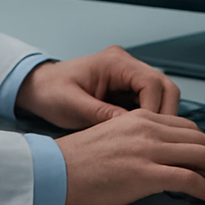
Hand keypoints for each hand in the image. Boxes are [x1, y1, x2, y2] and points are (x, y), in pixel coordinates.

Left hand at [15, 46, 178, 128]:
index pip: (152, 83)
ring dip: (160, 119)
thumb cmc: (50, 92)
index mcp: (115, 62)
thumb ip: (101, 115)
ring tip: (150, 142)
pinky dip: (150, 120)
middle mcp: (126, 66)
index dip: (155, 110)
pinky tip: (141, 138)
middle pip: (165, 87)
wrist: (38, 88)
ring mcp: (128, 77)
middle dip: (166, 115)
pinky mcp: (127, 90)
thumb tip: (130, 129)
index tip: (149, 133)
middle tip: (159, 141)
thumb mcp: (72, 106)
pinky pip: (149, 103)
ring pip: (162, 96)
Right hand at [58, 109, 204, 204]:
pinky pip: (189, 180)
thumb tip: (160, 152)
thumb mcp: (113, 134)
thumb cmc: (78, 160)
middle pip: (199, 139)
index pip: (186, 126)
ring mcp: (148, 151)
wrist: (55, 171)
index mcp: (140, 118)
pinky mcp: (145, 174)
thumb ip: (138, 137)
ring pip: (200, 156)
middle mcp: (148, 129)